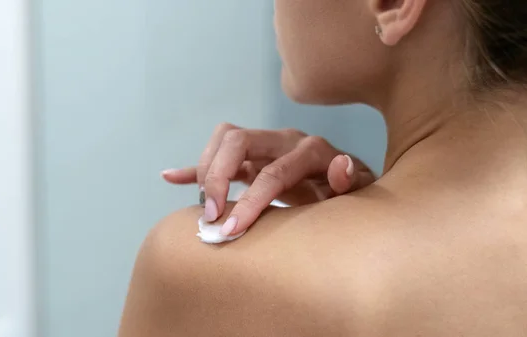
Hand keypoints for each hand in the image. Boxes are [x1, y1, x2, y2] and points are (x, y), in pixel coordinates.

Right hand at [162, 123, 374, 235]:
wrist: (347, 182)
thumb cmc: (352, 193)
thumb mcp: (360, 190)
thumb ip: (351, 179)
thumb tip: (340, 164)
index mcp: (309, 150)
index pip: (272, 172)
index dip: (251, 201)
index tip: (231, 231)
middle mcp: (283, 140)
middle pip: (239, 140)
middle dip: (218, 176)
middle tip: (211, 215)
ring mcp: (264, 145)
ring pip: (224, 139)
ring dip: (207, 168)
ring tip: (205, 206)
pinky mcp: (250, 157)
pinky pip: (216, 155)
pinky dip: (193, 166)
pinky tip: (170, 176)